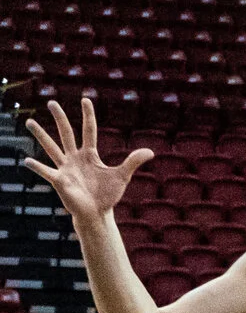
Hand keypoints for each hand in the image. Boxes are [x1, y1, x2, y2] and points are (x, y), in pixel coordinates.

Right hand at [22, 98, 154, 224]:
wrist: (97, 212)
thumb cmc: (108, 194)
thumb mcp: (122, 176)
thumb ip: (132, 162)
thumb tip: (150, 151)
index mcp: (90, 154)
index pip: (88, 130)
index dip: (88, 115)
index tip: (85, 100)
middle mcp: (75, 158)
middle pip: (66, 133)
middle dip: (60, 118)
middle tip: (51, 102)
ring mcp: (65, 168)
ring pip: (51, 148)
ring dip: (40, 135)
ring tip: (28, 122)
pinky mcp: (59, 180)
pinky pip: (46, 172)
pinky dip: (37, 167)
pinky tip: (26, 161)